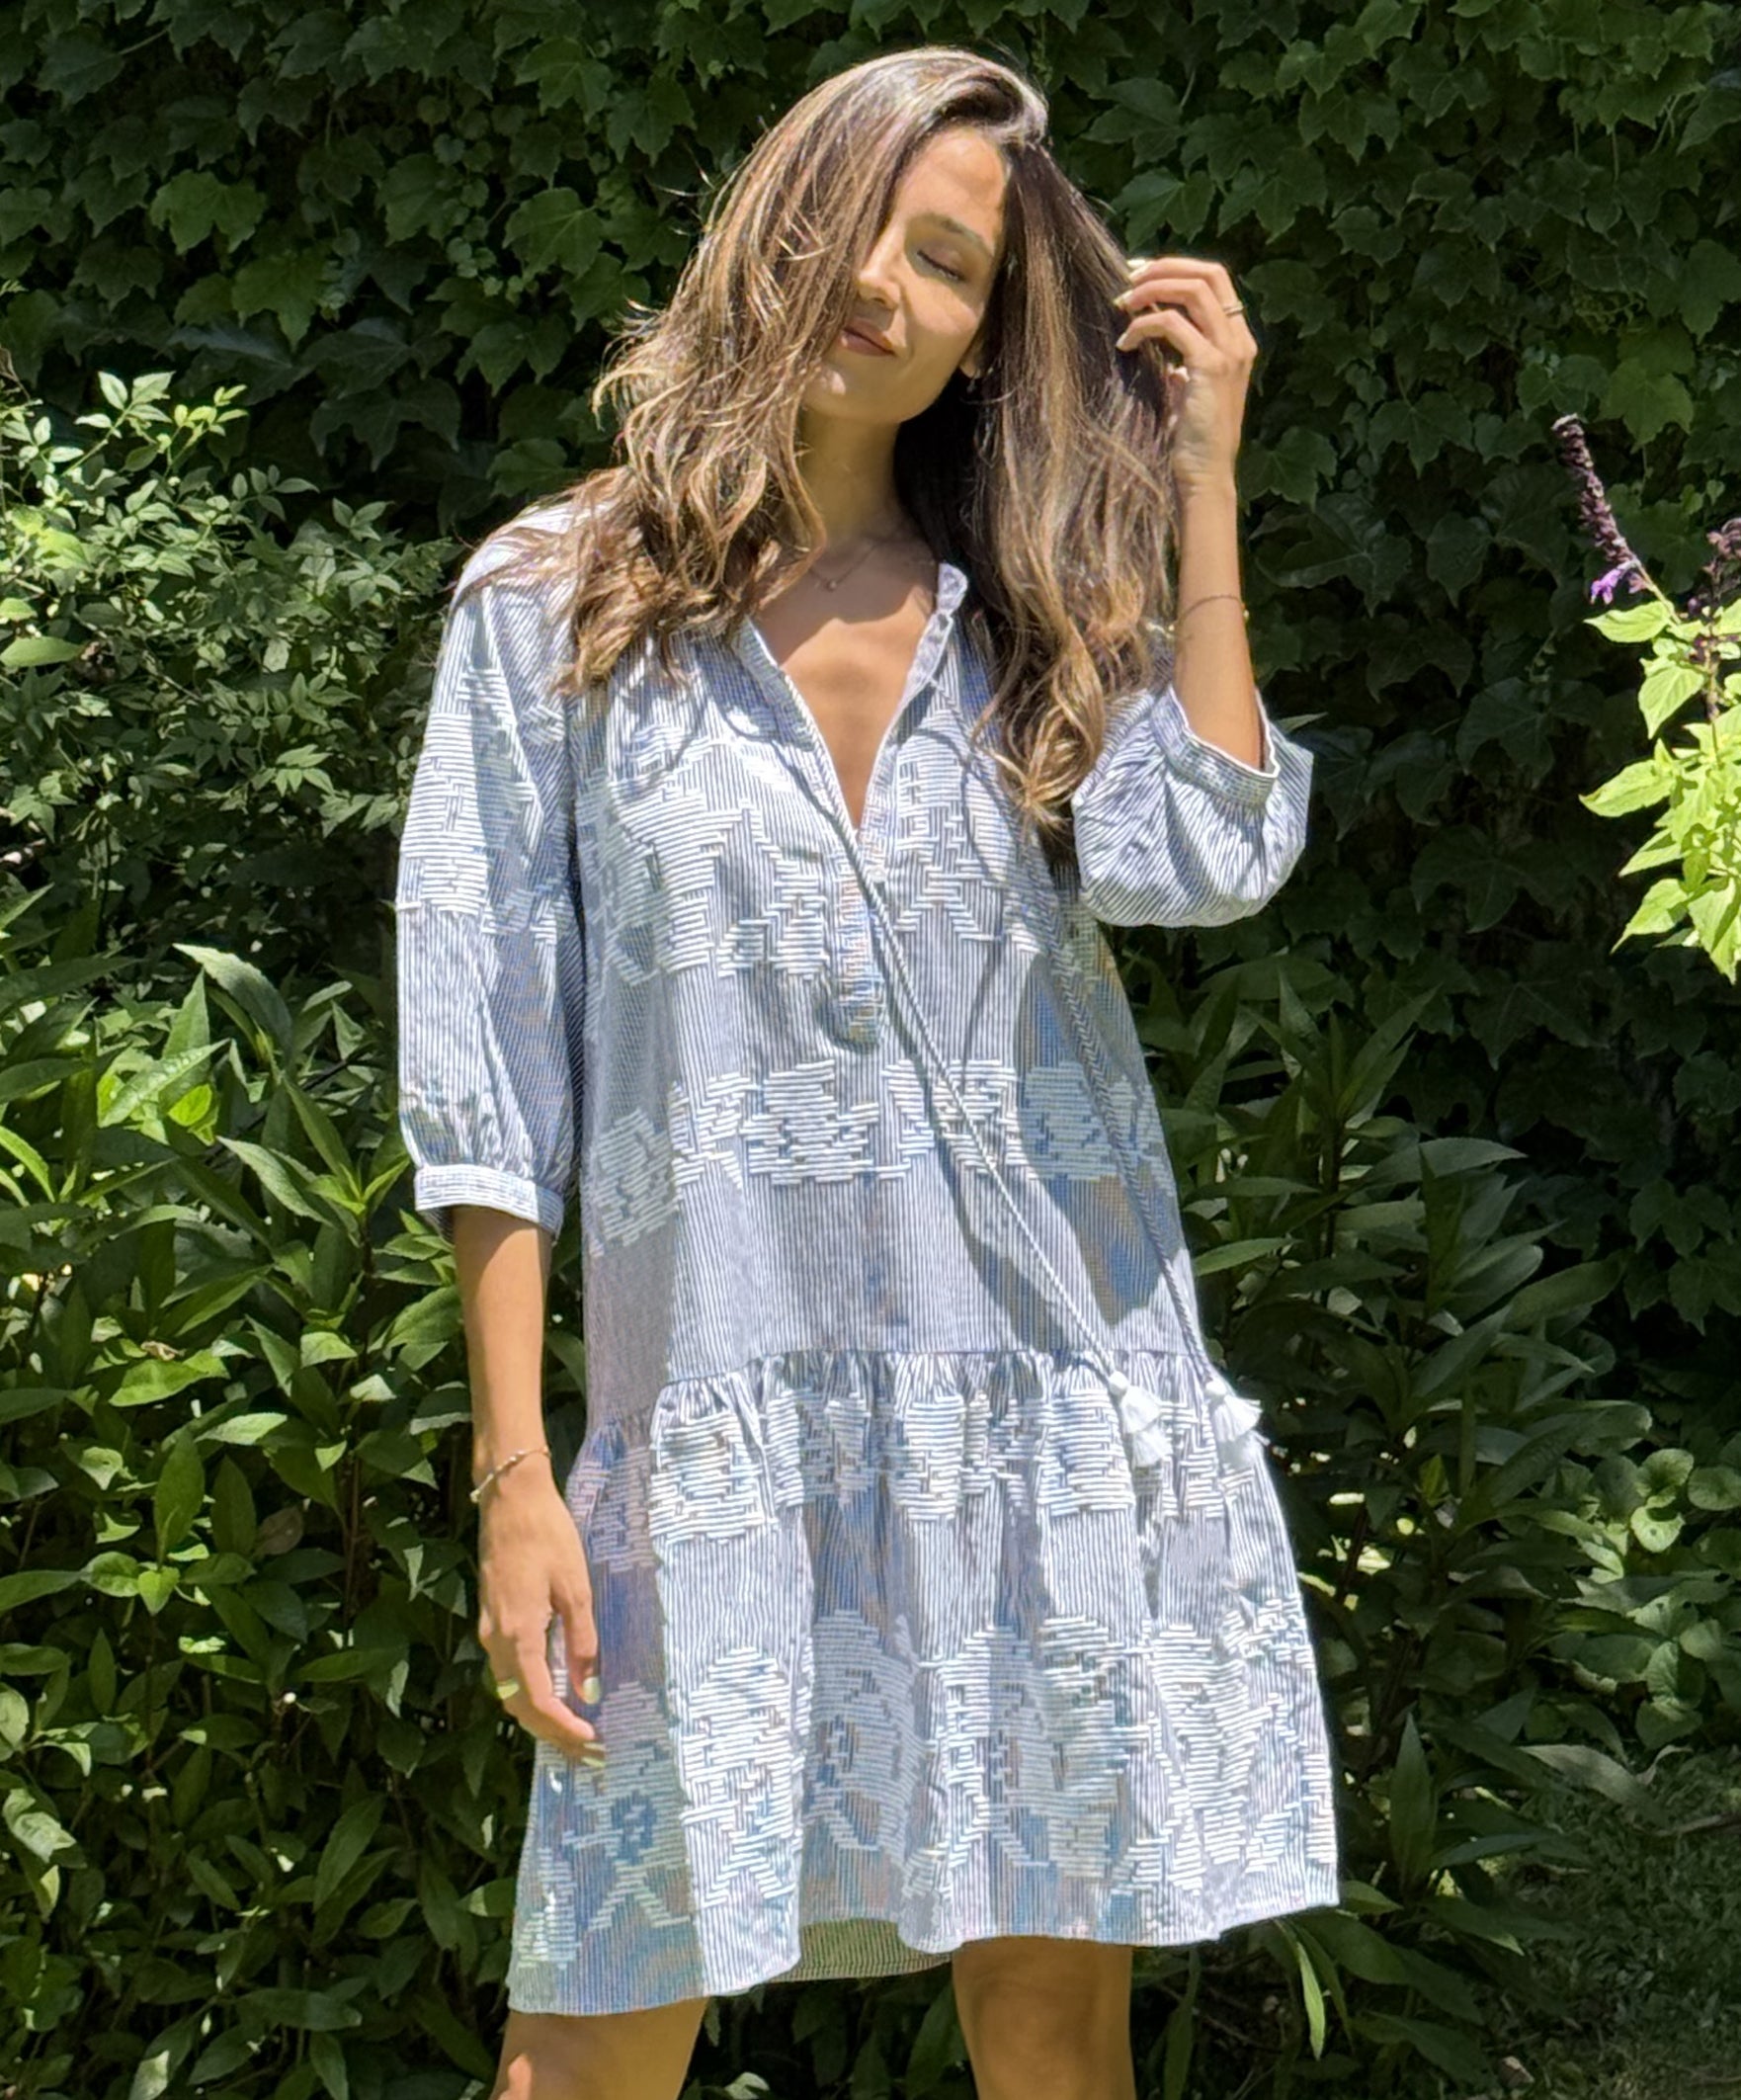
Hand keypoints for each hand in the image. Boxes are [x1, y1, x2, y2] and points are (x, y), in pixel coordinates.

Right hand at [476, 1466, 603, 1764]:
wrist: (510, 1498)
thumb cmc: (548, 1536)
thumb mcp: (576, 1588)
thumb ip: (581, 1642)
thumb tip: (588, 1690)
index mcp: (518, 1634)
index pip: (537, 1700)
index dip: (564, 1729)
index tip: (592, 1742)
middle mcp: (496, 1640)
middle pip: (518, 1705)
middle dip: (552, 1733)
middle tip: (588, 1751)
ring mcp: (488, 1630)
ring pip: (510, 1690)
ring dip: (540, 1716)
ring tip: (575, 1732)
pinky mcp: (491, 1619)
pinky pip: (509, 1670)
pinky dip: (530, 1692)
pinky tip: (555, 1694)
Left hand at [1113, 254, 1255, 497]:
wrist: (1205, 476)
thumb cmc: (1193, 441)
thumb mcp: (1189, 391)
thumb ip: (1182, 363)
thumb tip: (1160, 341)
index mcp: (1238, 342)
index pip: (1215, 281)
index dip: (1178, 268)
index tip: (1142, 274)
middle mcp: (1240, 341)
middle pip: (1209, 273)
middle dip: (1165, 267)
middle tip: (1128, 278)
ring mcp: (1228, 352)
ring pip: (1193, 290)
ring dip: (1151, 290)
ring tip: (1122, 304)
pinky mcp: (1210, 367)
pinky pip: (1172, 325)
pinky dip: (1143, 325)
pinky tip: (1125, 344)